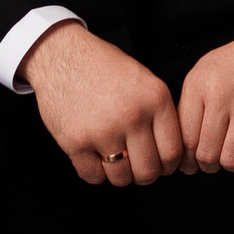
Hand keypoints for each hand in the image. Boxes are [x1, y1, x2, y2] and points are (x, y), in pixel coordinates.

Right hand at [22, 19, 183, 185]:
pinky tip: (94, 155)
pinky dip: (94, 172)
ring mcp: (103, 131)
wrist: (61, 55)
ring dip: (119, 175)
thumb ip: (159, 113)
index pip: (172, 152)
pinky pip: (93, 176)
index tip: (161, 166)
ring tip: (114, 160)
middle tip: (136, 167)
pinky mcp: (75, 142)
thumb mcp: (143, 79)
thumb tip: (169, 151)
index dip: (168, 165)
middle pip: (148, 171)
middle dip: (144, 175)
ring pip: (121, 178)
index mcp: (154, 99)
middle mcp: (132, 116)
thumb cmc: (101, 66)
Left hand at [177, 26, 233, 175]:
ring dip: (232, 164)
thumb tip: (182, 145)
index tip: (192, 163)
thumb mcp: (204, 72)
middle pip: (207, 154)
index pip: (185, 139)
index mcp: (200, 85)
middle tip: (215, 160)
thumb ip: (190, 106)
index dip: (188, 159)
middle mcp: (222, 95)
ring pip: (231, 161)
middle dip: (209, 164)